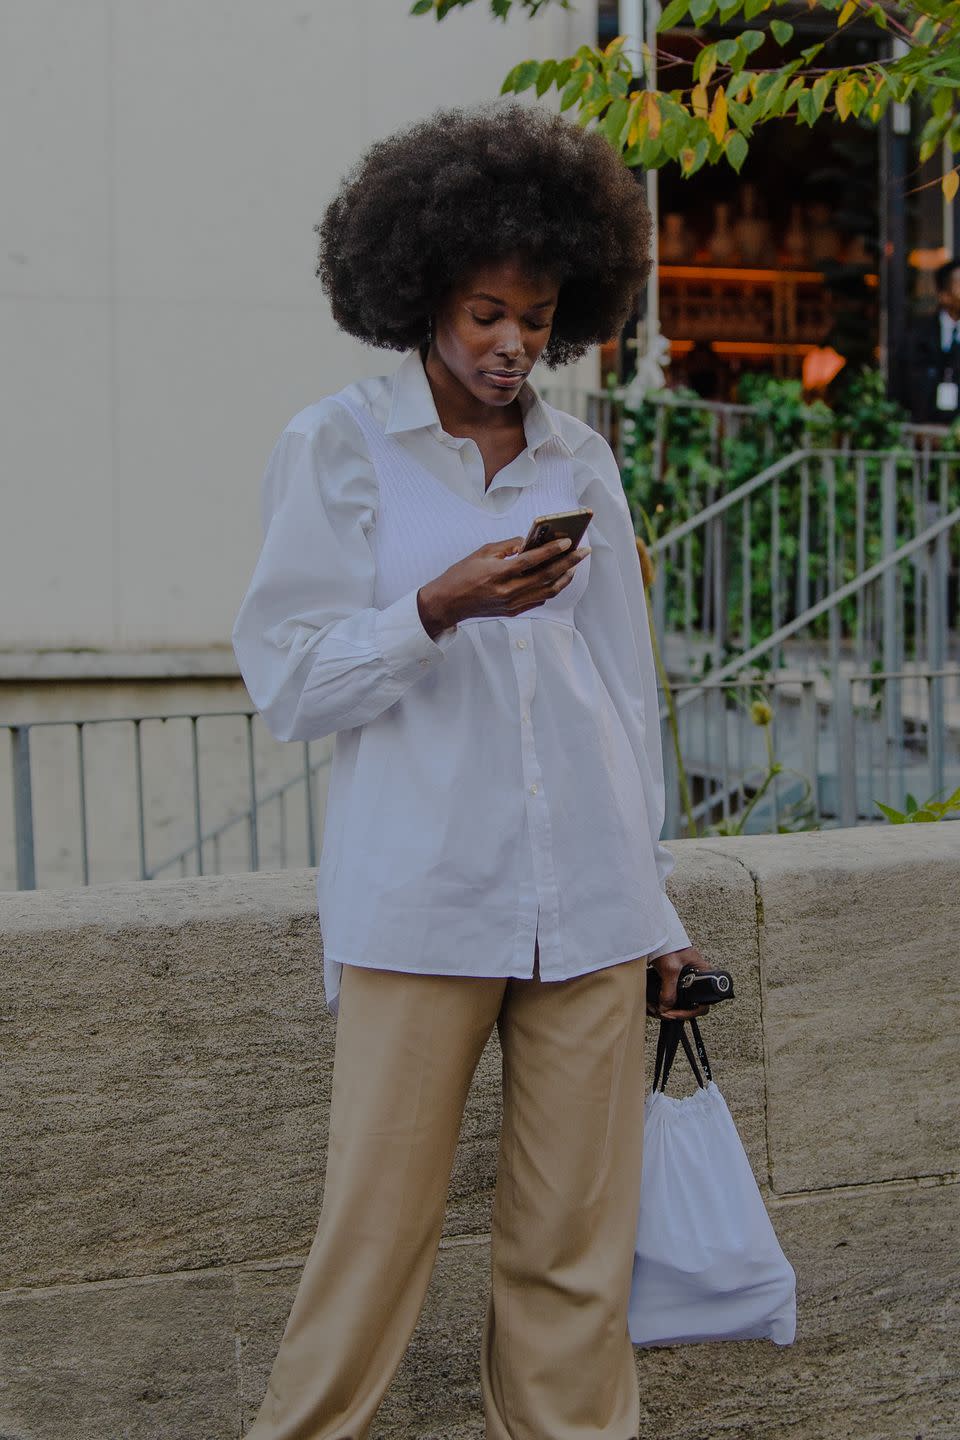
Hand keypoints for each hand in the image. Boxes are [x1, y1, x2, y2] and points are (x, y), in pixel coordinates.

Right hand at [417, 536, 588, 637]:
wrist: (448, 603)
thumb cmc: (462, 574)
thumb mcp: (482, 553)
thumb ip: (507, 546)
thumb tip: (528, 542)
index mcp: (498, 573)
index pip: (531, 561)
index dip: (552, 551)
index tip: (568, 541)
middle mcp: (508, 591)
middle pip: (546, 577)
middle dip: (568, 563)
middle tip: (583, 552)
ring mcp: (512, 604)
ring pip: (548, 592)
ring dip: (565, 577)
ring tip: (575, 565)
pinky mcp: (513, 612)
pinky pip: (539, 600)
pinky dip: (551, 589)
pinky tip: (558, 578)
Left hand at [645, 945, 713, 1019]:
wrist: (657, 933)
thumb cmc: (670, 943)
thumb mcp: (670, 968)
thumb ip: (669, 990)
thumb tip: (665, 1008)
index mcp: (704, 974)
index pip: (703, 1002)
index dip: (690, 1012)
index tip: (674, 1013)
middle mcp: (697, 979)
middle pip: (691, 1004)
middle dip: (676, 1012)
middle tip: (663, 1013)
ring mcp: (686, 980)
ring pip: (681, 1001)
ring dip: (669, 1008)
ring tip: (656, 1009)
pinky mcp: (676, 979)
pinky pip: (673, 995)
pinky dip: (664, 1001)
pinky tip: (655, 1003)